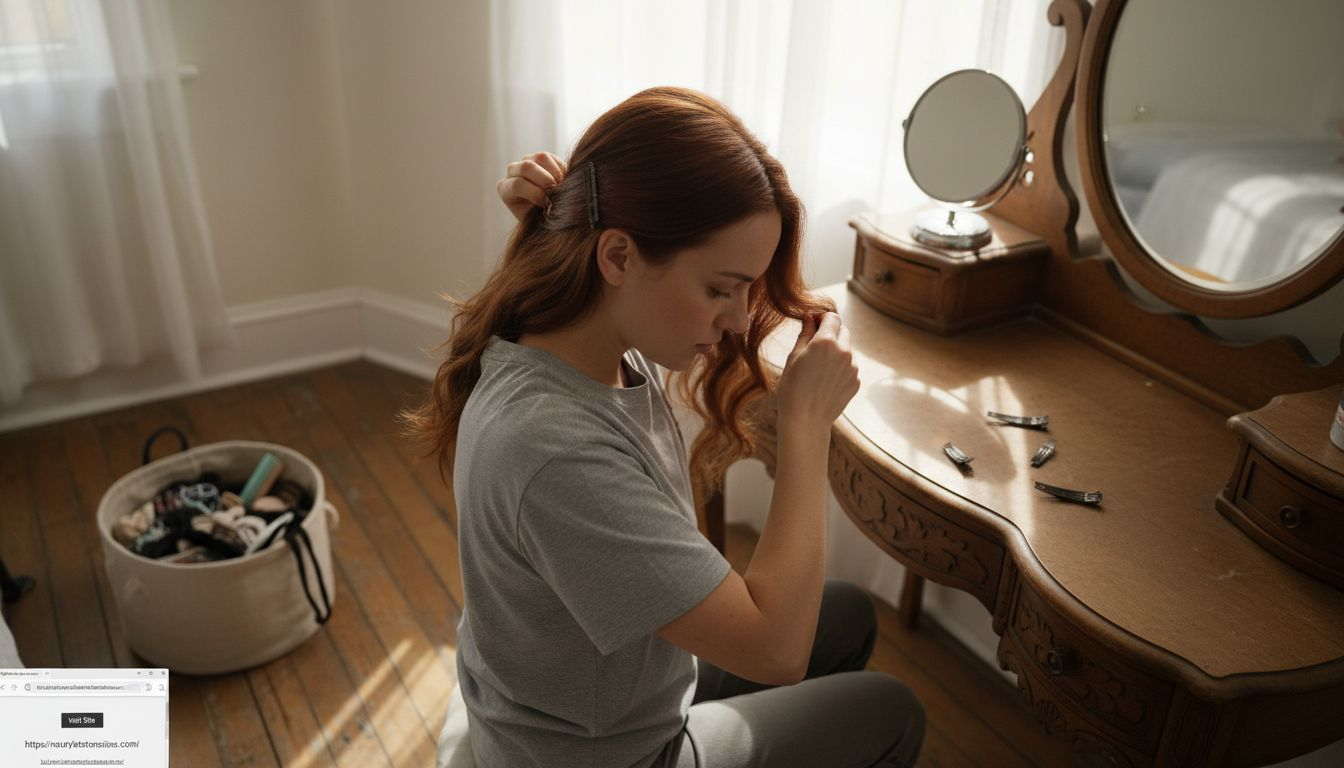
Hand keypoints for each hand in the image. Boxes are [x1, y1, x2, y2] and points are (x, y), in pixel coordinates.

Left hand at [497, 151, 567, 221]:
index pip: (517, 185)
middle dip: (546, 180)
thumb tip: (551, 204)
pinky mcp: (540, 157)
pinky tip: (562, 182)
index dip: (535, 194)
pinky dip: (560, 169)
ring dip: (555, 173)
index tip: (547, 205)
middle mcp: (512, 171)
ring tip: (561, 187)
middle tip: (556, 193)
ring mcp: (526, 161)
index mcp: (505, 188)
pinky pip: (552, 157)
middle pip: (527, 166)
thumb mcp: (533, 219)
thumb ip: (536, 210)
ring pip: (540, 157)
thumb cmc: (536, 220)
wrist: (543, 213)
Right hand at [775, 312, 859, 434]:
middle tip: (815, 345)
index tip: (813, 323)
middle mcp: (843, 351)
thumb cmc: (792, 388)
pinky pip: (849, 366)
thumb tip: (809, 318)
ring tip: (818, 368)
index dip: (822, 318)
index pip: (832, 317)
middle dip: (831, 332)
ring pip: (847, 349)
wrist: (806, 420)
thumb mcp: (793, 357)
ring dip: (836, 351)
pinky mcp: (856, 380)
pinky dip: (840, 367)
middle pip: (842, 330)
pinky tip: (825, 380)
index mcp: (825, 342)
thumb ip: (805, 334)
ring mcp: (852, 367)